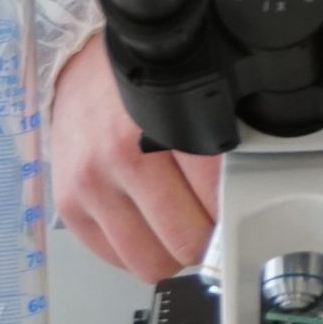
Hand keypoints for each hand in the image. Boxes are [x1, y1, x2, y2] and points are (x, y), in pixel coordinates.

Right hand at [50, 30, 222, 280]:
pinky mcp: (68, 205)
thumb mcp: (191, 92)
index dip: (235, 211)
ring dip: (169, 252)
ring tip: (177, 227)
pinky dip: (134, 250)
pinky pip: (113, 259)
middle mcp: (123, 156)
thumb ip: (219, 134)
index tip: (242, 212)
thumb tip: (255, 183)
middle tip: (211, 224)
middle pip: (184, 240)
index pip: (216, 196)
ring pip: (148, 261)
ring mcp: (92, 185)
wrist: (77, 62)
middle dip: (205, 240)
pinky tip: (145, 223)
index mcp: (165, 122)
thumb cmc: (138, 79)